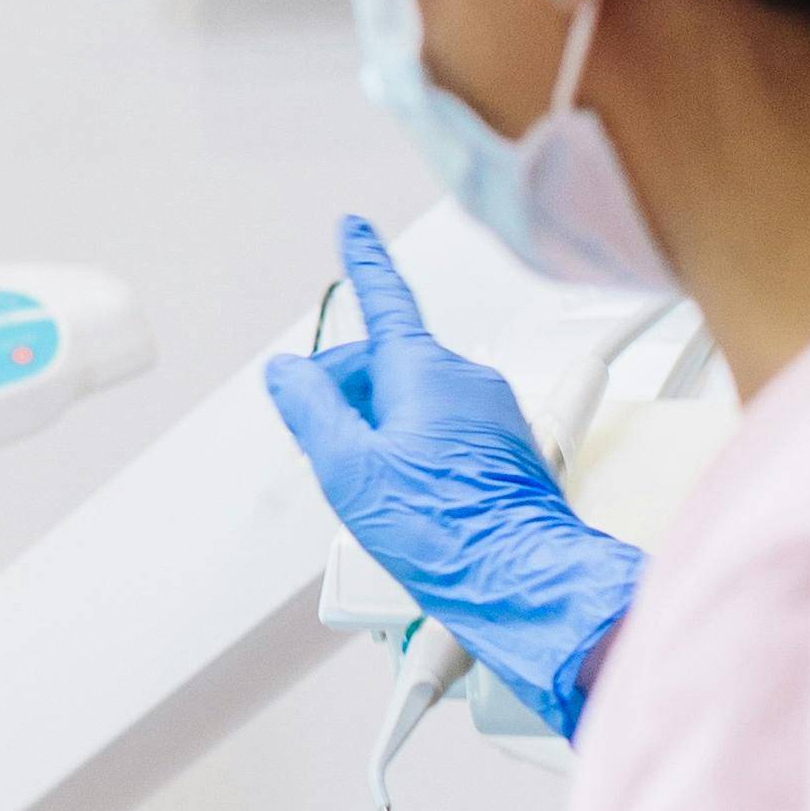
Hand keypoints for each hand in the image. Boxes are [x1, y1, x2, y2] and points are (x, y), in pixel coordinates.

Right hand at [261, 219, 641, 735]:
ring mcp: (491, 414)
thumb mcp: (349, 471)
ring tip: (377, 493)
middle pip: (387, 365)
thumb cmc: (447, 532)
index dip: (363, 263)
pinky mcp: (506, 447)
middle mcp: (465, 380)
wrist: (522, 581)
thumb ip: (310, 410)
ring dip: (383, 431)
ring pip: (415, 401)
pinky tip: (410, 499)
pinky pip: (445, 429)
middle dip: (350, 397)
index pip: (385, 299)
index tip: (353, 229)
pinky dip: (416, 449)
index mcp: (424, 371)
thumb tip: (287, 371)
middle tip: (329, 454)